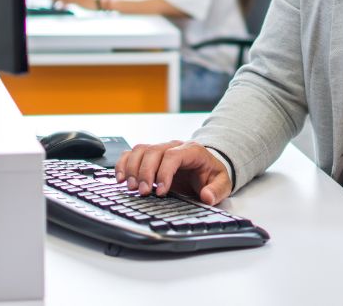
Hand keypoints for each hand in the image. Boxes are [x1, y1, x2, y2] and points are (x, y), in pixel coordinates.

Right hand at [115, 140, 232, 205]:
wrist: (207, 167)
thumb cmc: (211, 175)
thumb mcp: (222, 183)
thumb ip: (217, 190)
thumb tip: (207, 196)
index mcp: (192, 151)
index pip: (174, 156)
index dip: (164, 172)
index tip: (161, 191)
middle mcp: (174, 146)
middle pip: (153, 152)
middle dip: (146, 173)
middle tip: (144, 192)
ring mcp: (160, 149)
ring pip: (140, 150)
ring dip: (132, 169)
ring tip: (131, 187)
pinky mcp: (150, 156)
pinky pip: (132, 154)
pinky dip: (123, 164)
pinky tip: (120, 179)